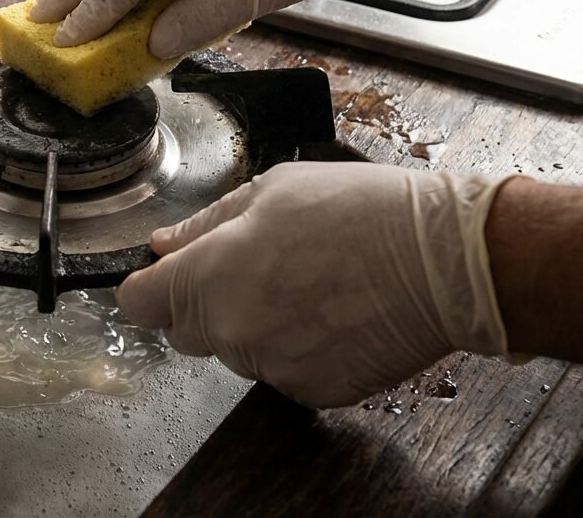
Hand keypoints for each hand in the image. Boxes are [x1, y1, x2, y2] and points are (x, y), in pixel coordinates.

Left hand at [116, 162, 512, 407]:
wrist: (444, 262)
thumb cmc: (360, 211)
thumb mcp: (273, 191)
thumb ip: (206, 224)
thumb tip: (162, 245)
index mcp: (209, 276)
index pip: (138, 304)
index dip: (149, 287)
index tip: (165, 276)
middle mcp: (230, 332)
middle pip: (185, 332)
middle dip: (205, 304)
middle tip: (258, 267)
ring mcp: (271, 369)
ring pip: (238, 352)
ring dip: (255, 326)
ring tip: (310, 284)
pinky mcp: (313, 393)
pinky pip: (283, 373)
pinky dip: (298, 350)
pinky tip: (335, 314)